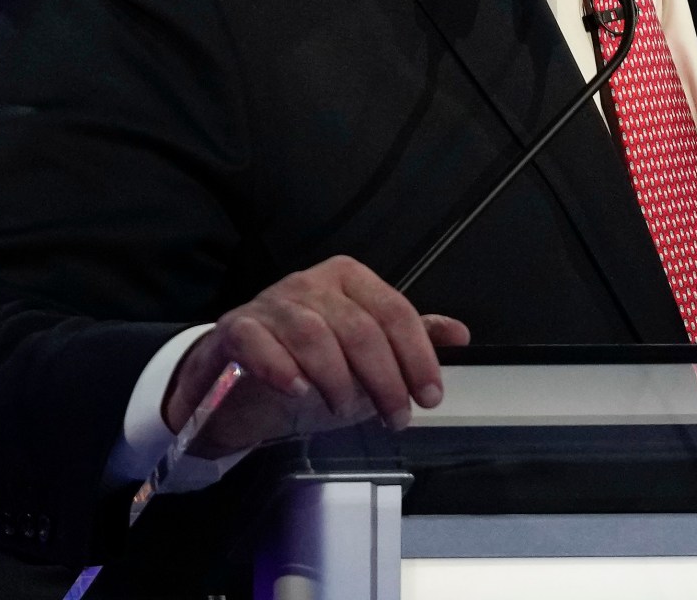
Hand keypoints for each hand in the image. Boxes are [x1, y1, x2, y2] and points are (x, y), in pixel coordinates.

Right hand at [162, 256, 470, 458]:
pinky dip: (281, 367)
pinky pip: (258, 342)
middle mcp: (311, 283)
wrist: (240, 382)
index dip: (418, 357)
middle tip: (396, 417)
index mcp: (350, 279)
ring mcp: (271, 303)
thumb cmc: (312, 363)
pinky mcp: (236, 329)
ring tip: (345, 411)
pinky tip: (299, 391)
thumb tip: (460, 333)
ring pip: (313, 334)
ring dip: (337, 379)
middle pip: (359, 328)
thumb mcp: (367, 355)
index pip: (394, 313)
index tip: (430, 397)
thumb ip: (409, 340)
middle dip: (385, 379)